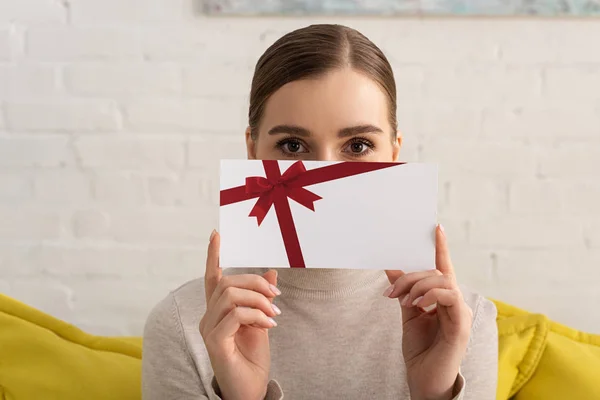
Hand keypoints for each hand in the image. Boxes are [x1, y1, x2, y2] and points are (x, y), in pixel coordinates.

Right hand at [199, 230, 281, 399]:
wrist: (251, 389)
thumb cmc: (253, 359)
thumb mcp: (262, 321)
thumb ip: (262, 298)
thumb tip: (271, 272)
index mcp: (218, 311)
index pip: (212, 278)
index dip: (213, 256)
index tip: (217, 234)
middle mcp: (209, 317)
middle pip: (226, 283)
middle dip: (255, 283)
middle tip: (276, 295)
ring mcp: (209, 329)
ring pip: (230, 295)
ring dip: (258, 299)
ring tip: (274, 312)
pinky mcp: (215, 342)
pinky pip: (234, 315)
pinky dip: (255, 314)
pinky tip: (269, 323)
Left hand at [384, 225, 471, 399]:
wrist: (424, 380)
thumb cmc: (420, 349)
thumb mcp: (407, 313)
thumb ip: (402, 290)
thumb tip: (390, 266)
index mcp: (443, 298)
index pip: (442, 267)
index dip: (440, 247)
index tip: (435, 227)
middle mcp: (455, 302)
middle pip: (435, 272)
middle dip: (410, 276)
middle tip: (392, 291)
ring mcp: (460, 312)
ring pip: (441, 281)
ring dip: (417, 286)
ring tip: (403, 301)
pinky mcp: (461, 324)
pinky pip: (449, 296)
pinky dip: (429, 295)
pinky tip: (416, 305)